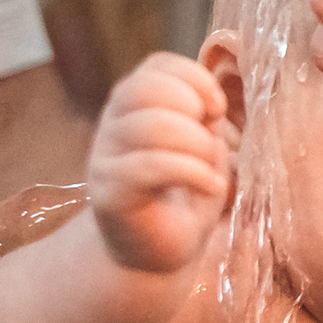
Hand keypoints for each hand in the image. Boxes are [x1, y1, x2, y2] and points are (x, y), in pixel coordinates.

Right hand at [88, 54, 230, 274]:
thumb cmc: (182, 199)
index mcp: (135, 108)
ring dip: (194, 144)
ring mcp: (106, 159)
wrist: (156, 256)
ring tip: (210, 170)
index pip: (155, 66)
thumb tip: (213, 100)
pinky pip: (148, 167)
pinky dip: (191, 172)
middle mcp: (113, 126)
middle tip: (210, 139)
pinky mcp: (110, 194)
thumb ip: (203, 117)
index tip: (217, 108)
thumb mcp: (201, 148)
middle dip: (190, 106)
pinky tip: (210, 187)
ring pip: (147, 125)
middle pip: (143, 88)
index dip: (193, 77)